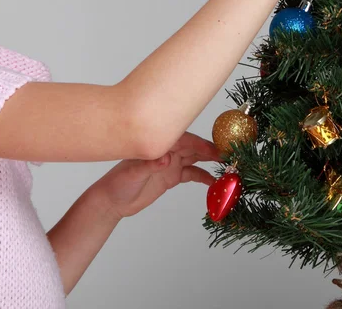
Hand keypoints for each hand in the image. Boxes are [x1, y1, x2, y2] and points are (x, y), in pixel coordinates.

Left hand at [89, 132, 221, 220]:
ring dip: (209, 161)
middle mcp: (165, 152)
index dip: (200, 143)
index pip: (183, 140)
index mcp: (157, 146)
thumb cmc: (118, 183)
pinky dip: (203, 176)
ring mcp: (169, 163)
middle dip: (210, 150)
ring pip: (194, 158)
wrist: (112, 201)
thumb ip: (149, 166)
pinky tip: (214, 182)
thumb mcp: (132, 174)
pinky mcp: (170, 177)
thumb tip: (165, 158)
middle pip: (192, 147)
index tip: (217, 149)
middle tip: (229, 156)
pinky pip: (190, 174)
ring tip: (227, 166)